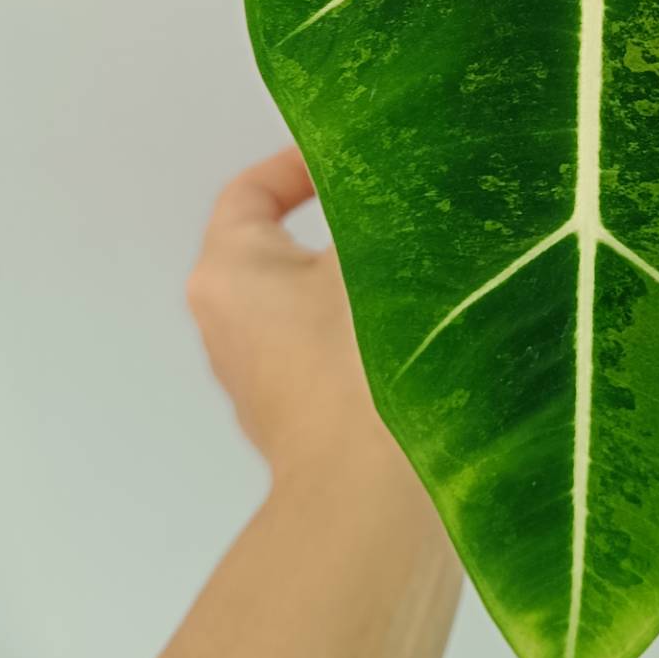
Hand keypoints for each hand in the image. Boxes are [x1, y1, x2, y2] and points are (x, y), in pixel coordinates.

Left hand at [186, 144, 416, 494]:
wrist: (374, 499)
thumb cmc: (359, 364)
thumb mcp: (377, 256)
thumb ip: (384, 209)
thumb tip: (405, 179)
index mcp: (228, 273)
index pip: (251, 193)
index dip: (301, 164)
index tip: (357, 158)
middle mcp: (229, 327)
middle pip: (285, 249)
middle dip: (346, 226)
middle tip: (407, 210)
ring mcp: (264, 382)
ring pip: (316, 308)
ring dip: (367, 286)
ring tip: (428, 268)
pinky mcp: (304, 421)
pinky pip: (336, 355)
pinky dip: (372, 336)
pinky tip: (430, 328)